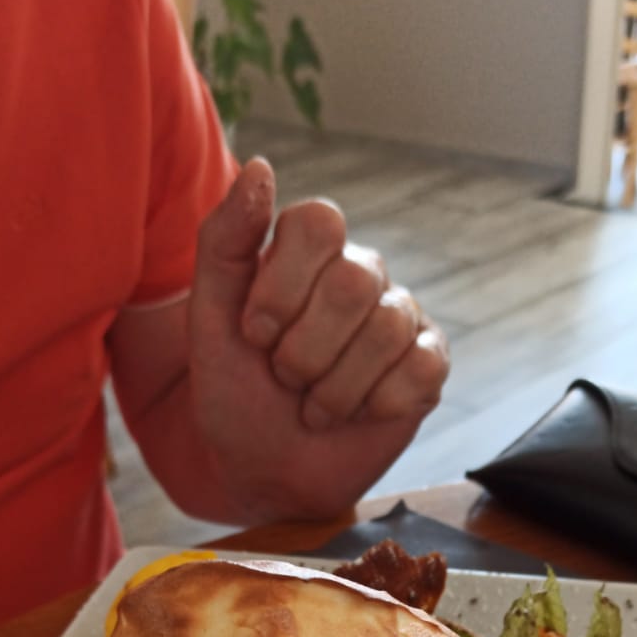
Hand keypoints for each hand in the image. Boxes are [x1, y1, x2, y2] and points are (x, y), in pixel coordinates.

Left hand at [188, 156, 448, 522]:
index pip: (318, 223)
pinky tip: (356, 414)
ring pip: (385, 332)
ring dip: (333, 388)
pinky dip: (375, 405)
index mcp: (311, 252)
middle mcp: (362, 276)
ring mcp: (401, 319)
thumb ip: (223, 239)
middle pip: (352, 283)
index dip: (282, 287)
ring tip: (313, 405)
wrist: (260, 469)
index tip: (255, 334)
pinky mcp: (427, 367)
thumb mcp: (209, 318)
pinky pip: (420, 371)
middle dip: (303, 350)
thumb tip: (260, 167)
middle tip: (285, 377)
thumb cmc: (234, 389)